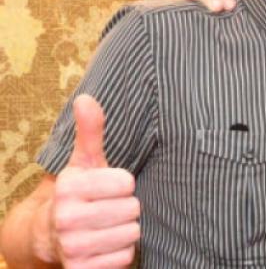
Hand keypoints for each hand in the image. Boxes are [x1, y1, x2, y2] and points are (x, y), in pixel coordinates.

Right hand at [41, 95, 140, 267]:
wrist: (47, 236)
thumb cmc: (78, 193)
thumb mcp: (83, 161)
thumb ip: (90, 131)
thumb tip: (87, 98)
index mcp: (69, 188)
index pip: (127, 183)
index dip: (123, 184)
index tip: (108, 186)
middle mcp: (67, 219)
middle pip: (132, 209)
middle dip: (125, 207)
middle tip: (108, 208)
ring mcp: (73, 248)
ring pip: (131, 234)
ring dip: (124, 230)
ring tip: (107, 225)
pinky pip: (124, 257)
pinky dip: (120, 252)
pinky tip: (104, 245)